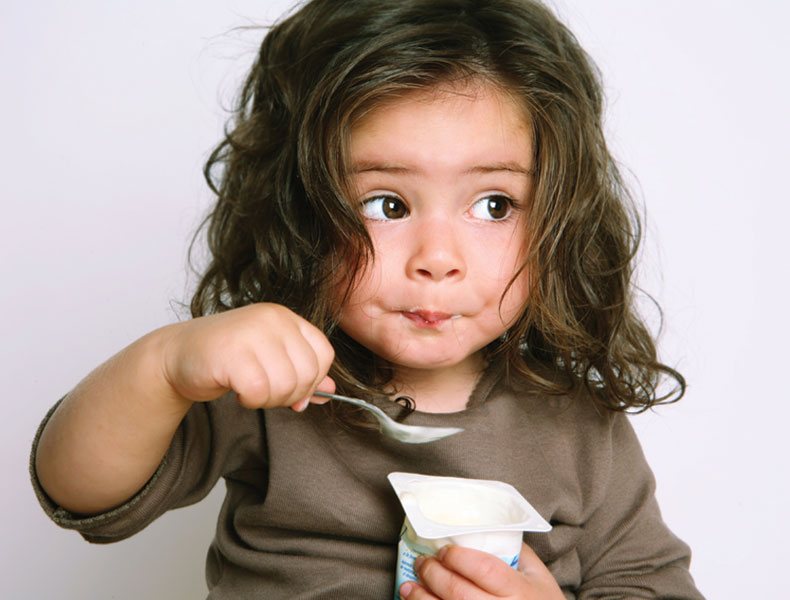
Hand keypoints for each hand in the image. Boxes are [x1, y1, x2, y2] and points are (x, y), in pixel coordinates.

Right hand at [160, 303, 334, 409]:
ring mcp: (252, 333)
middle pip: (308, 373)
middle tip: (265, 392)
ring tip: (250, 389)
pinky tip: (238, 391)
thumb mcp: (270, 359)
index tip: (293, 391)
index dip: (313, 381)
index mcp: (286, 317)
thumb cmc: (226, 356)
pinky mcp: (232, 353)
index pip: (324, 354)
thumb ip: (301, 372)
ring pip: (286, 385)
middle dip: (289, 394)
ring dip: (268, 399)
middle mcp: (273, 319)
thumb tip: (330, 391)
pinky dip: (250, 400)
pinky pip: (259, 391)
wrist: (177, 354)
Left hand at [399, 543, 563, 599]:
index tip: (444, 551)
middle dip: (434, 575)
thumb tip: (484, 527)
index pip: (484, 569)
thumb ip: (515, 551)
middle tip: (423, 562)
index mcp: (520, 591)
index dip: (458, 558)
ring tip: (409, 586)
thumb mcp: (537, 576)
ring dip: (421, 599)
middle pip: (459, 593)